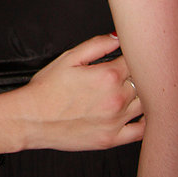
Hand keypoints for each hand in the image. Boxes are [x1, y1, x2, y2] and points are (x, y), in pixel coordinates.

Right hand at [21, 34, 143, 151]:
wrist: (31, 118)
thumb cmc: (46, 89)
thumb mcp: (69, 58)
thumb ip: (97, 45)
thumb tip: (118, 37)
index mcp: (108, 76)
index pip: (136, 61)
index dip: (134, 57)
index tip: (129, 57)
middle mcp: (117, 98)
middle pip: (144, 82)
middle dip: (139, 75)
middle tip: (129, 73)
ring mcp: (116, 121)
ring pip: (146, 104)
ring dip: (143, 96)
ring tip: (132, 91)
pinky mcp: (112, 139)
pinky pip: (141, 132)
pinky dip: (146, 122)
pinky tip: (140, 114)